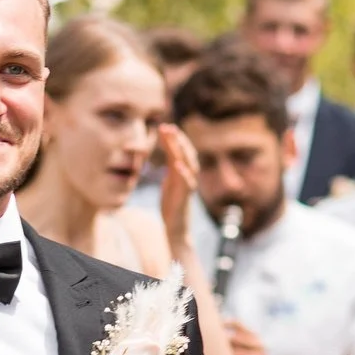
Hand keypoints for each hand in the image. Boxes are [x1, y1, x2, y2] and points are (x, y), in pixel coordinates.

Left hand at [157, 124, 200, 256]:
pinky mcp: (185, 197)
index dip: (174, 138)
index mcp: (182, 172)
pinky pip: (187, 183)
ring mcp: (188, 186)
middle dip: (178, 139)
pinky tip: (177, 165)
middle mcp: (188, 176)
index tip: (165, 126)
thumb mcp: (170, 181)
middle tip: (168, 127)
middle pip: (186, 153)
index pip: (180, 150)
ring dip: (181, 150)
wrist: (176, 227)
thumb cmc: (173, 204)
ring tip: (174, 138)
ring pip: (189, 164)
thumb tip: (169, 152)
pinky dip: (184, 173)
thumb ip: (171, 167)